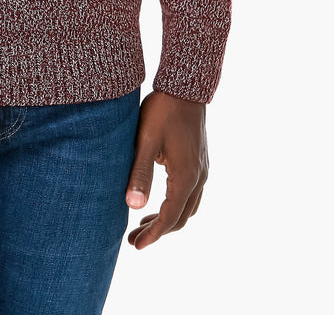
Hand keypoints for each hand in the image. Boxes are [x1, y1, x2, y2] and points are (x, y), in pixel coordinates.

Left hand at [125, 90, 207, 249]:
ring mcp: (201, 170)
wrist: (185, 87)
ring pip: (187, 207)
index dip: (153, 234)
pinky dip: (174, 206)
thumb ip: (140, 173)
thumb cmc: (162, 111)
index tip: (136, 246)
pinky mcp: (198, 162)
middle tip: (134, 239)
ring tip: (142, 224)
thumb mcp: (146, 140)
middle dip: (158, 231)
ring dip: (166, 220)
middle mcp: (198, 177)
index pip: (170, 217)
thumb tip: (132, 206)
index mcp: (186, 176)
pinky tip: (157, 201)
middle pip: (181, 217)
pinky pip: (190, 194)